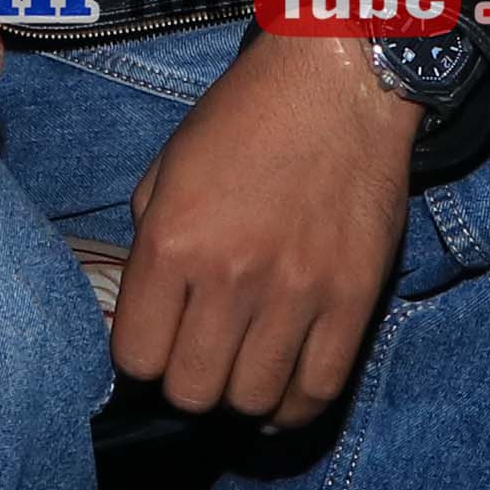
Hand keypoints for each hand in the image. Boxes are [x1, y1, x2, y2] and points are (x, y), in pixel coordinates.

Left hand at [113, 29, 417, 425]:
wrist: (337, 82)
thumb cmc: (244, 118)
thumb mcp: (167, 169)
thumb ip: (150, 247)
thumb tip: (149, 316)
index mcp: (172, 241)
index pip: (137, 359)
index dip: (141, 361)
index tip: (157, 346)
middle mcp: (231, 275)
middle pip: (192, 392)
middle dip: (187, 386)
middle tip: (200, 361)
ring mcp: (296, 292)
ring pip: (252, 401)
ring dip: (240, 397)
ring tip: (243, 373)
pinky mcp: (353, 299)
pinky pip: (319, 390)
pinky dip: (295, 407)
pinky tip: (283, 392)